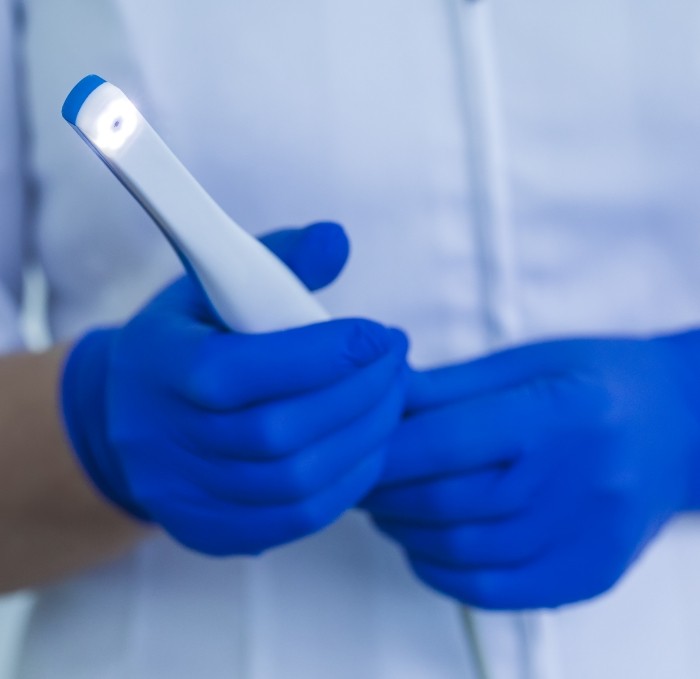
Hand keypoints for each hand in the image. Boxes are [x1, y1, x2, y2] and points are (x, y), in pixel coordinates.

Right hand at [62, 222, 407, 555]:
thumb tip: (338, 240)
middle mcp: (163, 440)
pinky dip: (348, 482)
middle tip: (397, 363)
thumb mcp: (214, 285)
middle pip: (279, 433)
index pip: (241, 370)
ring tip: (393, 399)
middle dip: (359, 395)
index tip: (378, 335)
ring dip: (364, 439)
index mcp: (159, 366)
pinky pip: (297, 519)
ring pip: (296, 482)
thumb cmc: (187, 340)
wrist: (128, 416)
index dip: (322, 355)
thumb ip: (278, 259)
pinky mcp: (210, 531)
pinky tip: (370, 445)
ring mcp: (185, 495)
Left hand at [363, 333, 699, 608]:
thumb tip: (380, 397)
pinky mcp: (587, 575)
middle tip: (359, 478)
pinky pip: (494, 592)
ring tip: (385, 507)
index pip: (445, 442)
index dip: (385, 450)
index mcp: (558, 413)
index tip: (355, 447)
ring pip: (461, 551)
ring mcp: (586, 538)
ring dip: (404, 531)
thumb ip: (448, 386)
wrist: (681, 427)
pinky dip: (441, 572)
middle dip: (383, 493)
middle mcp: (577, 481)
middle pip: (446, 501)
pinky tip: (423, 546)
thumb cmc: (599, 381)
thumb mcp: (526, 362)